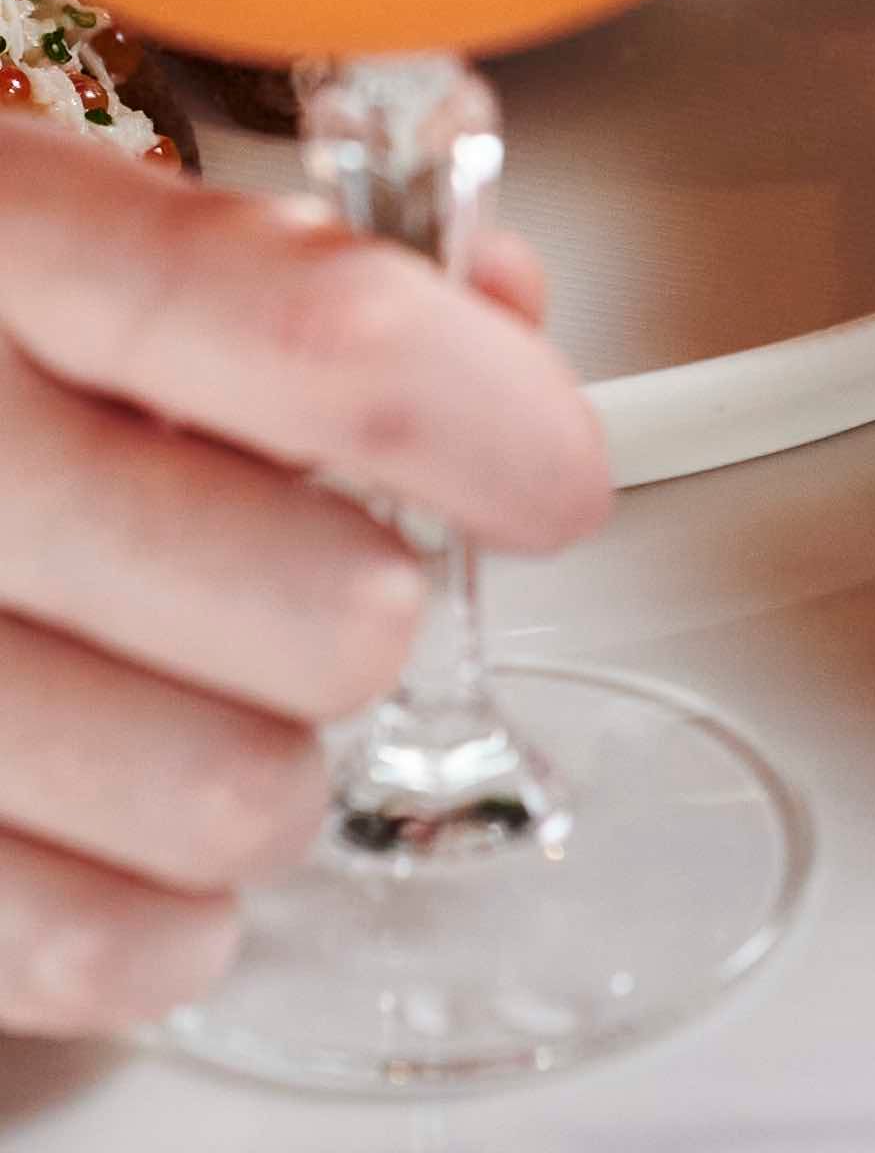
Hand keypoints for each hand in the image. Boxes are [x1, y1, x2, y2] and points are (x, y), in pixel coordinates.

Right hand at [0, 123, 609, 1033]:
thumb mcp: (48, 208)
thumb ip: (292, 244)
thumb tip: (488, 312)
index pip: (322, 346)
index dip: (489, 421)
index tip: (546, 469)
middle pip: (322, 610)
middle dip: (370, 601)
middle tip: (327, 578)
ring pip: (236, 799)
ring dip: (271, 765)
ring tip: (203, 698)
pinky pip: (95, 943)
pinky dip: (161, 915)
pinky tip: (130, 829)